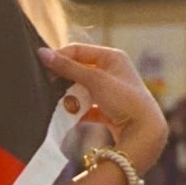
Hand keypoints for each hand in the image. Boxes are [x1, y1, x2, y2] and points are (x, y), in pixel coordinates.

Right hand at [38, 43, 167, 172]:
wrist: (144, 133)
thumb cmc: (124, 100)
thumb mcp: (95, 80)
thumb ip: (67, 67)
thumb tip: (41, 53)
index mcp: (112, 57)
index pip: (78, 50)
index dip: (60, 57)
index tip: (43, 67)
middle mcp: (111, 71)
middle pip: (77, 70)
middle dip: (63, 79)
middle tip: (49, 86)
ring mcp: (109, 91)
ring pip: (79, 89)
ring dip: (69, 96)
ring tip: (62, 102)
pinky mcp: (106, 109)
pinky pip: (84, 105)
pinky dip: (77, 110)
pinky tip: (71, 115)